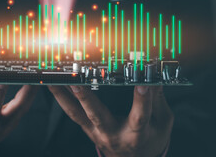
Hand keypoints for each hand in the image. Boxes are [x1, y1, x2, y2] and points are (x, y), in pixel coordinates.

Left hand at [48, 85, 172, 156]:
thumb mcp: (162, 123)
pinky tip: (52, 83)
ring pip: (76, 114)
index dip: (142, 100)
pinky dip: (61, 98)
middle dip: (86, 97)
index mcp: (136, 134)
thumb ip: (158, 100)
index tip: (142, 83)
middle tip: (76, 81)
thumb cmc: (150, 139)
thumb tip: (156, 76)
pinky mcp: (86, 128)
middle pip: (97, 115)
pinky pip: (72, 113)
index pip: (139, 116)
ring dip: (63, 96)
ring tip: (52, 78)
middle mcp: (112, 134)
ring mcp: (96, 131)